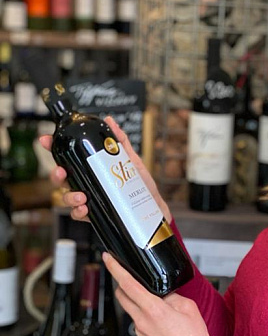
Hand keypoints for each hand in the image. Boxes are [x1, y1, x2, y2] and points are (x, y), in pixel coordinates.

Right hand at [39, 116, 171, 222]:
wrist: (153, 206)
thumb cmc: (140, 184)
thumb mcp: (131, 160)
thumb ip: (120, 141)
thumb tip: (111, 121)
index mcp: (90, 167)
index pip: (68, 156)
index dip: (54, 147)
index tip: (46, 140)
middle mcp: (85, 182)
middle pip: (62, 177)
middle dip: (56, 174)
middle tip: (61, 171)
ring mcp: (88, 198)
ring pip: (67, 196)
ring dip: (69, 196)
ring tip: (81, 195)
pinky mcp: (94, 213)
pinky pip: (79, 213)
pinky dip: (78, 211)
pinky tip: (85, 208)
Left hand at [102, 251, 224, 335]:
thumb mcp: (187, 307)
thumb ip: (171, 296)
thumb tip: (162, 295)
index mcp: (153, 309)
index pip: (127, 284)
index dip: (115, 269)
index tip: (107, 258)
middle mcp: (142, 321)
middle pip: (121, 296)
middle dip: (121, 282)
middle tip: (127, 274)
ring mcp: (141, 331)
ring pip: (130, 308)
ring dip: (135, 298)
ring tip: (155, 297)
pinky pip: (138, 319)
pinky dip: (144, 312)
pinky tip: (160, 314)